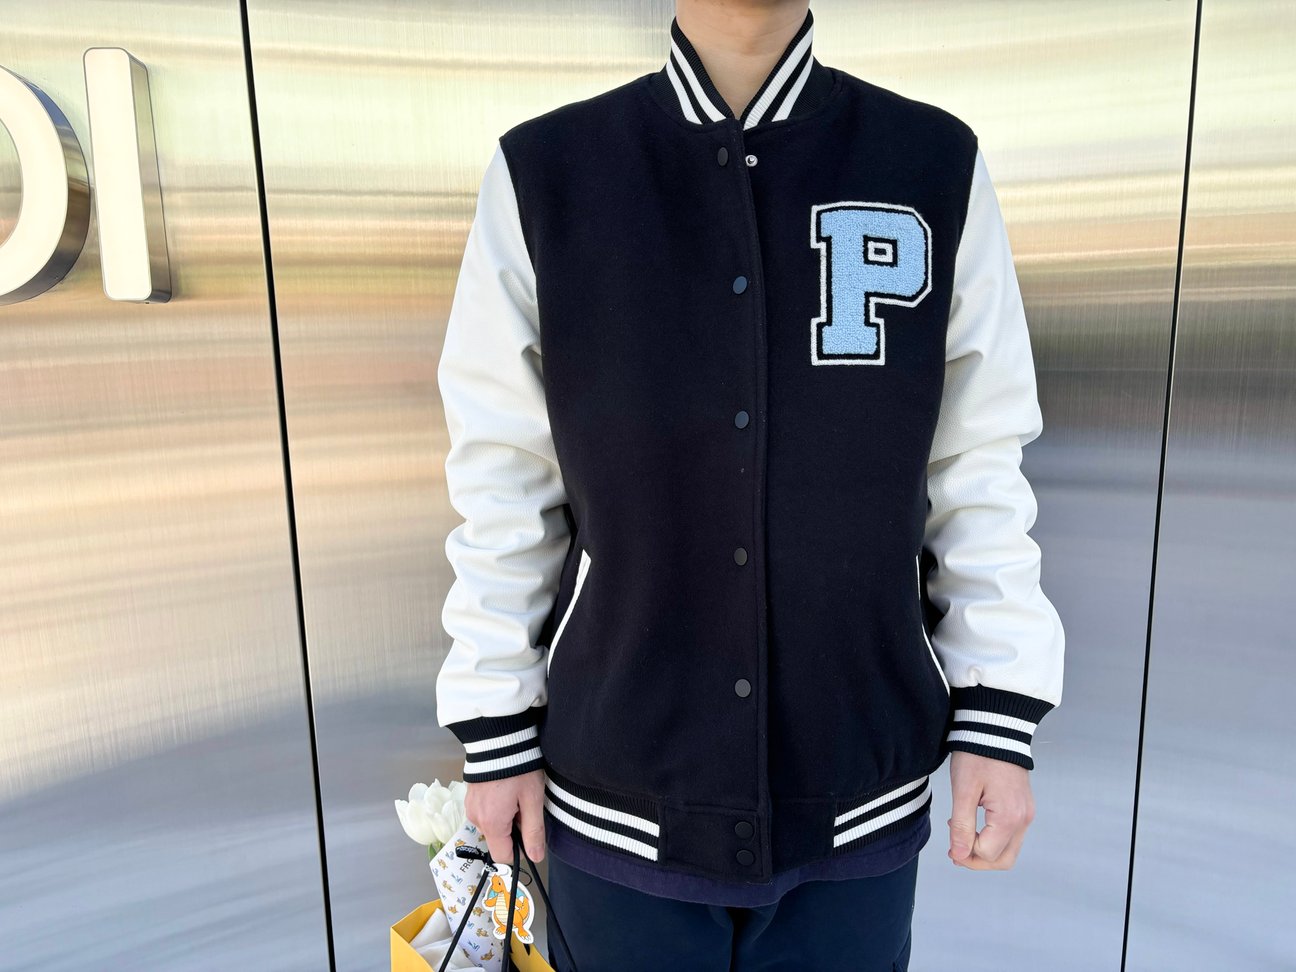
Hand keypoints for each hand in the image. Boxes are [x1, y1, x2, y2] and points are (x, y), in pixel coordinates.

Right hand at [464, 768, 545, 865]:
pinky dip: (496, 806)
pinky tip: (505, 788)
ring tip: (515, 792)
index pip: (503, 856)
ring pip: (492, 825)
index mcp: (492, 824)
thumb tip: (536, 857)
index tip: (528, 830)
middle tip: (524, 804)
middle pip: (498, 839)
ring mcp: (470, 807)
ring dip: (505, 816)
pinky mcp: (470, 797)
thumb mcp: (533, 799)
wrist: (498, 739)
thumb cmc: (518, 768)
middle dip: (513, 828)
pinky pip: (485, 812)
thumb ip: (534, 831)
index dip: (519, 849)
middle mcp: (476, 819)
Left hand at [947, 751, 1034, 869]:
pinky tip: (974, 823)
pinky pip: (1011, 835)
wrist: (995, 729)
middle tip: (954, 847)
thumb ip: (962, 826)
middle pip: (1003, 859)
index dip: (965, 853)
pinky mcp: (1023, 807)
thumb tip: (959, 855)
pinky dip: (993, 837)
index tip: (949, 840)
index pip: (988, 855)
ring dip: (984, 849)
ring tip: (962, 833)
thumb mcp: (963, 791)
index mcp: (1009, 817)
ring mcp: (1026, 814)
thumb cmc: (977, 756)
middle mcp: (1023, 819)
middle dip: (977, 859)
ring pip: (1008, 849)